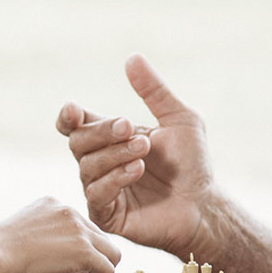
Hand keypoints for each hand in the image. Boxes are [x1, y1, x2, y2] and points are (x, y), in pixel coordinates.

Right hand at [0, 197, 121, 272]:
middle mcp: (68, 212)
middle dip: (88, 265)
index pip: (81, 230)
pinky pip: (108, 269)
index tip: (60, 271)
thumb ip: (44, 268)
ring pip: (111, 254)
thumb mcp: (23, 253)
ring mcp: (78, 229)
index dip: (75, 255)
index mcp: (52, 206)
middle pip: (100, 240)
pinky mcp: (84, 249)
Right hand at [56, 54, 214, 255]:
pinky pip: (96, 194)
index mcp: (109, 139)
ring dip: (115, 154)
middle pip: (77, 142)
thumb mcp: (179, 119)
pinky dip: (114, 178)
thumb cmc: (192, 164)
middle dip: (102, 132)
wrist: (204, 204)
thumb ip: (154, 91)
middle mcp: (99, 163)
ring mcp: (101, 190)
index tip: (75, 110)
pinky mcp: (106, 215)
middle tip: (130, 127)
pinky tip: (137, 170)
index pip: (74, 125)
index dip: (68, 117)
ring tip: (144, 149)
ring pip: (87, 167)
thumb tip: (132, 57)